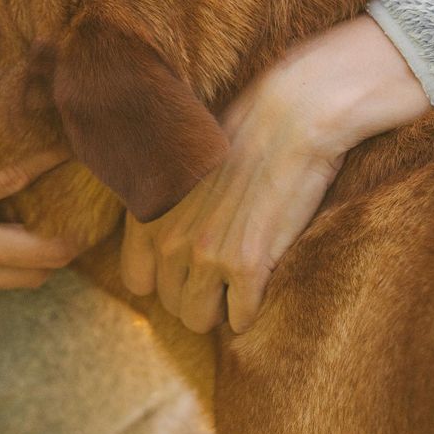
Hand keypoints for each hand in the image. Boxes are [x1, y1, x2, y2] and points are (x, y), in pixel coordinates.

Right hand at [0, 68, 75, 386]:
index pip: (9, 178)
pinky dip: (12, 262)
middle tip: (89, 195)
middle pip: (43, 251)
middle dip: (75, 226)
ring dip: (48, 250)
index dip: (49, 155)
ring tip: (58, 214)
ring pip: (27, 277)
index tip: (74, 133)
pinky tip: (4, 232)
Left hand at [120, 15, 428, 334]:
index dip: (166, 279)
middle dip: (197, 294)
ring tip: (243, 278)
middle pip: (171, 305)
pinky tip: (264, 279)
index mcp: (148, 210)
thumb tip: (168, 233)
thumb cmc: (246, 131)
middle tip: (227, 269)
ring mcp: (204, 255)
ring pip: (199, 319)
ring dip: (222, 308)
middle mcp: (167, 237)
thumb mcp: (184, 162)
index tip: (191, 265)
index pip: (138, 281)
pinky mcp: (245, 266)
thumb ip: (167, 201)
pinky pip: (240, 319)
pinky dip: (253, 308)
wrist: (295, 114)